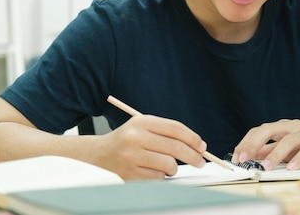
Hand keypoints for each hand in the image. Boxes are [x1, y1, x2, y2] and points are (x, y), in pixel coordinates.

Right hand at [90, 115, 206, 179]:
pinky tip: (151, 171)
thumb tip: (197, 146)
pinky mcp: (130, 174)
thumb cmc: (126, 142)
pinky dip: (160, 177)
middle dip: (193, 156)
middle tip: (200, 161)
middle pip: (175, 147)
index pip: (175, 128)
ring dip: (173, 168)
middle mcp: (135, 137)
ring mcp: (132, 156)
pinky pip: (158, 178)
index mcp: (141, 122)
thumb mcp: (142, 128)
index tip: (202, 146)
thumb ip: (167, 133)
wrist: (97, 156)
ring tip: (165, 166)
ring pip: (169, 165)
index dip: (193, 138)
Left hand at [231, 119, 299, 170]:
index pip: (259, 131)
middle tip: (244, 159)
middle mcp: (293, 126)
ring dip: (275, 154)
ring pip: (288, 140)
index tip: (236, 157)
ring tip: (266, 166)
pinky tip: (292, 167)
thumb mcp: (290, 147)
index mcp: (282, 127)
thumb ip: (272, 150)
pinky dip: (299, 158)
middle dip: (254, 144)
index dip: (246, 143)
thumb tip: (252, 156)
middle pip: (268, 130)